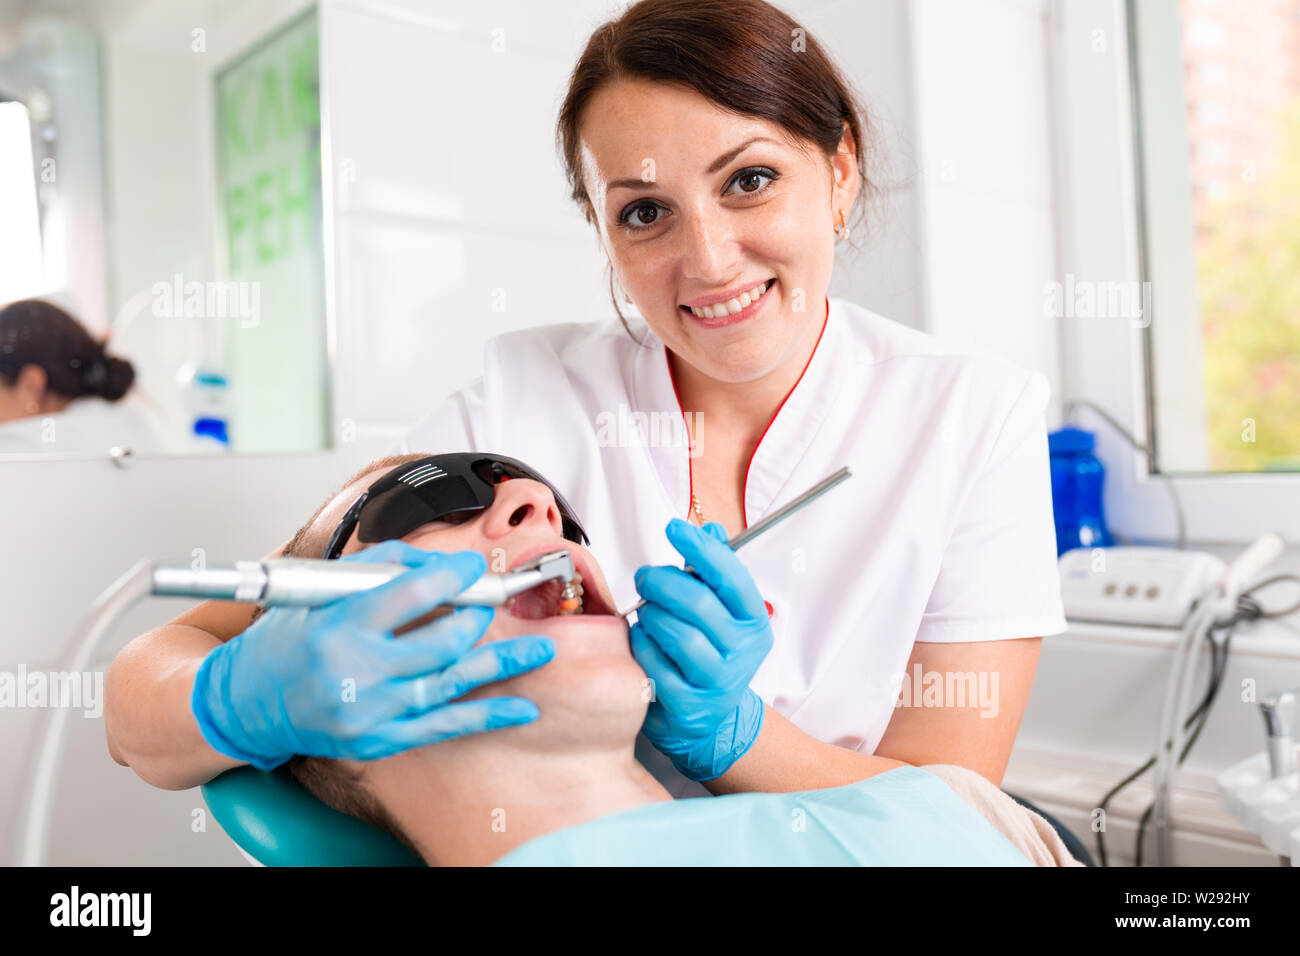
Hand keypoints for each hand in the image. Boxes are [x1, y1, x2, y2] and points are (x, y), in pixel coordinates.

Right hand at [191, 542, 554, 768]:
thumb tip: (439, 562)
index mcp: (338, 626)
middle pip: (441, 641)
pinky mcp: (379, 741)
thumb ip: (381, 567)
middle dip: (475, 618)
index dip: (454, 577)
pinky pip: (445, 725)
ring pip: (451, 682)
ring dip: (501, 663)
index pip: (412, 593)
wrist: (243, 704)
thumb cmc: (284, 641)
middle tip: (490, 603)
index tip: (475, 568)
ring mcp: (370, 712)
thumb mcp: (321, 590)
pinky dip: (488, 715)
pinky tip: (522, 706)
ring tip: (541, 649)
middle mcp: (355, 672)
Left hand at [629, 519, 772, 780]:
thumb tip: (713, 529)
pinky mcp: (690, 706)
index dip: (703, 550)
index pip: (732, 579)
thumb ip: (713, 572)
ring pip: (677, 635)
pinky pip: (656, 665)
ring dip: (651, 615)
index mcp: (754, 621)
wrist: (709, 718)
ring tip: (645, 612)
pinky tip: (641, 639)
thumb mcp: (720, 612)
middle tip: (644, 576)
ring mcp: (718, 682)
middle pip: (700, 604)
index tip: (674, 527)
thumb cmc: (709, 651)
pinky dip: (642, 646)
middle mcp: (743, 652)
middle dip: (663, 582)